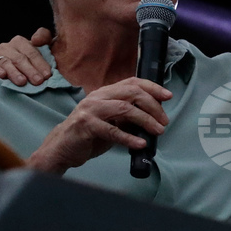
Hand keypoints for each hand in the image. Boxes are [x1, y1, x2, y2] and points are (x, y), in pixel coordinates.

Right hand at [0, 27, 53, 85]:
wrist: (19, 71)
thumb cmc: (33, 60)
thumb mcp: (42, 46)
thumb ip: (44, 37)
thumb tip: (36, 39)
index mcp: (19, 42)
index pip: (31, 52)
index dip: (40, 63)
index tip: (47, 75)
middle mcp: (7, 47)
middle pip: (19, 59)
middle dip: (30, 70)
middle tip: (38, 81)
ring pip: (6, 63)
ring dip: (14, 73)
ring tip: (22, 82)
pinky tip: (2, 75)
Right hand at [26, 78, 171, 173]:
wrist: (62, 148)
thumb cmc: (89, 135)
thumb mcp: (112, 121)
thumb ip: (128, 116)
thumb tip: (154, 117)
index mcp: (105, 93)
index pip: (132, 82)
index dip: (152, 87)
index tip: (168, 96)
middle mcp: (98, 97)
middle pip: (132, 93)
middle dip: (153, 106)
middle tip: (164, 121)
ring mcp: (90, 109)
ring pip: (124, 109)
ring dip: (145, 120)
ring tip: (157, 131)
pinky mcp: (86, 125)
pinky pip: (112, 131)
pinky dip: (129, 138)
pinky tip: (141, 144)